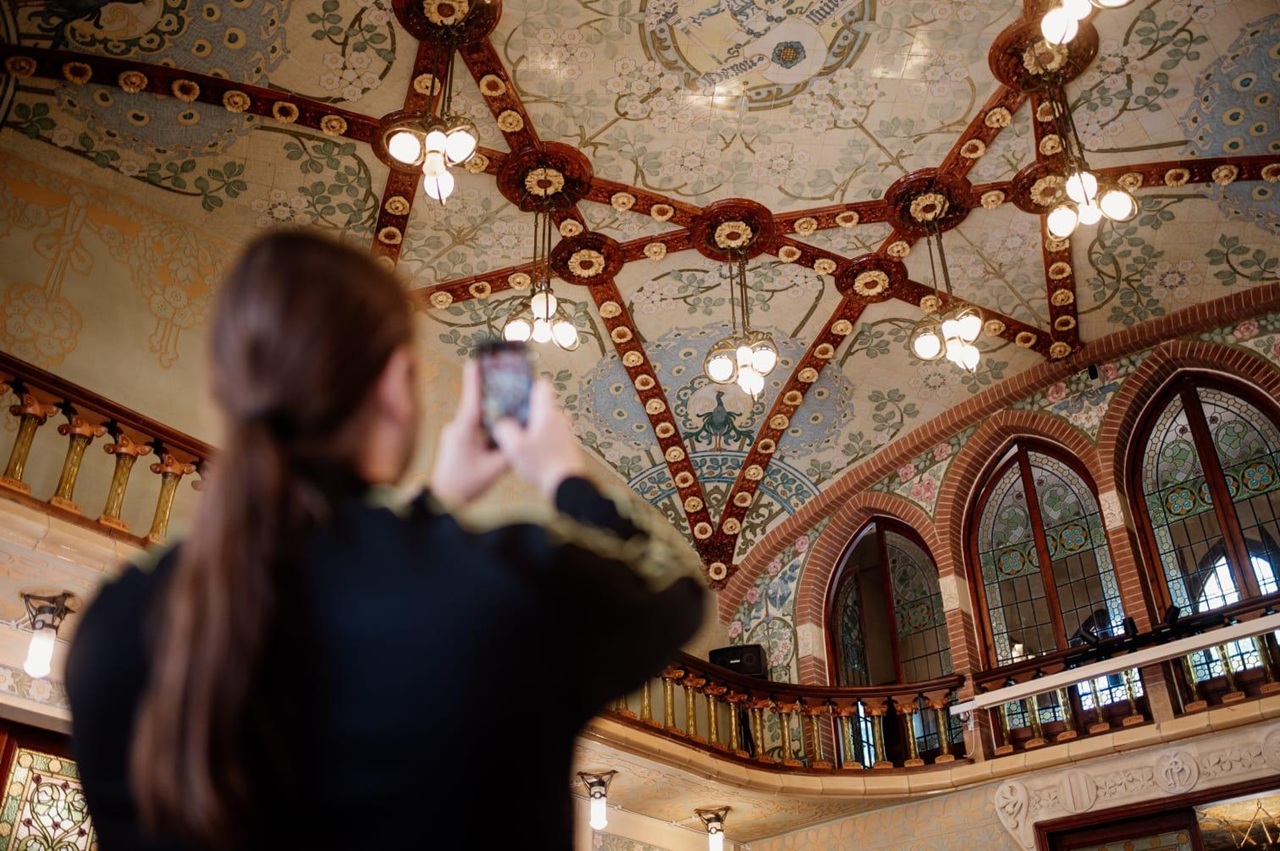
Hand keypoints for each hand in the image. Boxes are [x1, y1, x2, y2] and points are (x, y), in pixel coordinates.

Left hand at [430, 361, 510, 506]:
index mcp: (464, 430)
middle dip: (492, 398)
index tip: (476, 360)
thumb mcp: (494, 469)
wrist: (442, 500)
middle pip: (477, 407)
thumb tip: (522, 436)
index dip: (475, 378)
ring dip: (491, 419)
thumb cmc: (466, 485)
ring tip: (508, 416)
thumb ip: (510, 450)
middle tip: (506, 385)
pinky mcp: (454, 443)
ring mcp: (453, 435)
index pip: (472, 398)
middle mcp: (456, 428)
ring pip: (476, 420)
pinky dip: (485, 430)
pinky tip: (496, 438)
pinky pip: (472, 430)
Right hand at [492, 379, 585, 498]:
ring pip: (544, 420)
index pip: (542, 385)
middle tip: (509, 417)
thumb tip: (501, 423)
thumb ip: (504, 429)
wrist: (567, 485)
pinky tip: (529, 451)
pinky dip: (539, 438)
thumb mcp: (514, 448)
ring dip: (531, 426)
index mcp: (547, 413)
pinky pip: (549, 434)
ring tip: (517, 438)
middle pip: (540, 404)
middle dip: (524, 409)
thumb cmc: (543, 465)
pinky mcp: (565, 445)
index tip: (514, 391)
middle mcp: (559, 419)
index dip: (527, 385)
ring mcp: (564, 432)